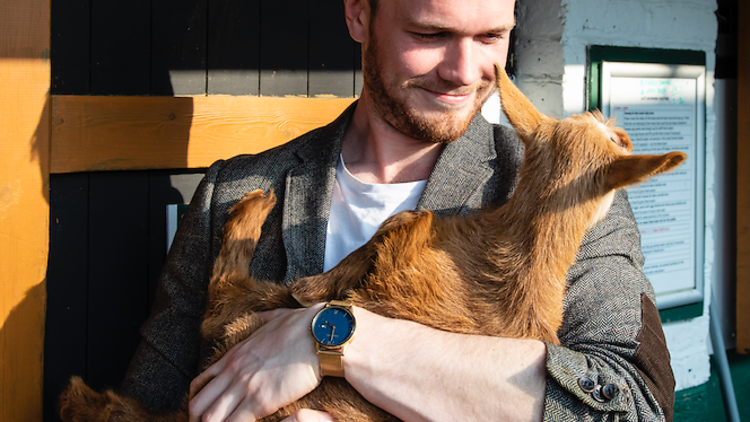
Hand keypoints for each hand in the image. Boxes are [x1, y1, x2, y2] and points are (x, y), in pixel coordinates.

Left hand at [188, 304, 324, 421]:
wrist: (319, 333)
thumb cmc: (303, 325)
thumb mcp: (275, 317)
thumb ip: (262, 320)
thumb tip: (260, 317)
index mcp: (234, 354)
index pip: (200, 383)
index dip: (198, 402)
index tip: (206, 412)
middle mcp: (233, 371)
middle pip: (198, 405)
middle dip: (199, 420)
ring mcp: (245, 386)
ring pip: (210, 418)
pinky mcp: (261, 401)